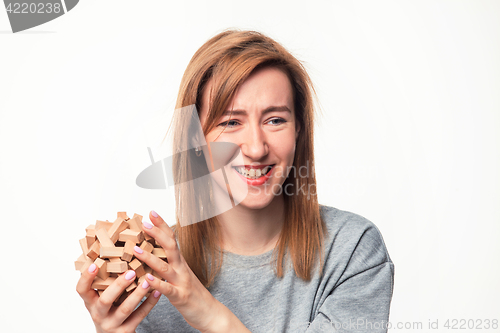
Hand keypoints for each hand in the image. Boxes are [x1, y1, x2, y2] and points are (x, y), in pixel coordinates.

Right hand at [76, 263, 160, 332]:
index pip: (82, 290)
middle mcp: (99, 314)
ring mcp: (112, 324)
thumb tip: (112, 251)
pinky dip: (149, 303)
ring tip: (148, 281)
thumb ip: (105, 283)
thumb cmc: (109, 311)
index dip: (86, 278)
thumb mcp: (101, 299)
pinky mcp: (125, 331)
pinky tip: (157, 292)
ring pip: (125, 308)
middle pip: (106, 300)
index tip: (94, 264)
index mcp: (91, 303)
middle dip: (118, 285)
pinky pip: (139, 316)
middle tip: (131, 272)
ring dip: (138, 293)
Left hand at [132, 211, 249, 332]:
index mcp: (180, 262)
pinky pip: (167, 289)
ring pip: (165, 267)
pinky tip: (146, 278)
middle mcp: (181, 268)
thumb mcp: (180, 275)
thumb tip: (153, 254)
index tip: (151, 213)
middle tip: (145, 223)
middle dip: (157, 234)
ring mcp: (181, 282)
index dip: (162, 225)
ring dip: (149, 257)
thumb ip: (168, 264)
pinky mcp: (180, 297)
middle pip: (170, 247)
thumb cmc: (192, 294)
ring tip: (136, 249)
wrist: (210, 312)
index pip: (171, 239)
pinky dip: (156, 283)